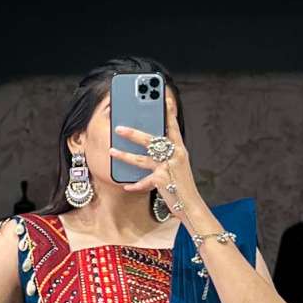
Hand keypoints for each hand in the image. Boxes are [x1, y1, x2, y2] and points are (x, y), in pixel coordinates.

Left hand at [112, 90, 206, 221]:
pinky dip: (134, 185)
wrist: (191, 205)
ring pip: (141, 159)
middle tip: (119, 128)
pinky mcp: (161, 180)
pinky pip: (143, 181)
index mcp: (179, 149)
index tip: (163, 97)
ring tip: (112, 151)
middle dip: (133, 133)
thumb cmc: (182, 185)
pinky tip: (125, 185)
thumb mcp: (179, 165)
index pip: (172, 126)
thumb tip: (150, 145)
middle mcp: (174, 155)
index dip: (168, 111)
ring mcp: (167, 167)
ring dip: (124, 155)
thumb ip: (167, 154)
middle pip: (150, 140)